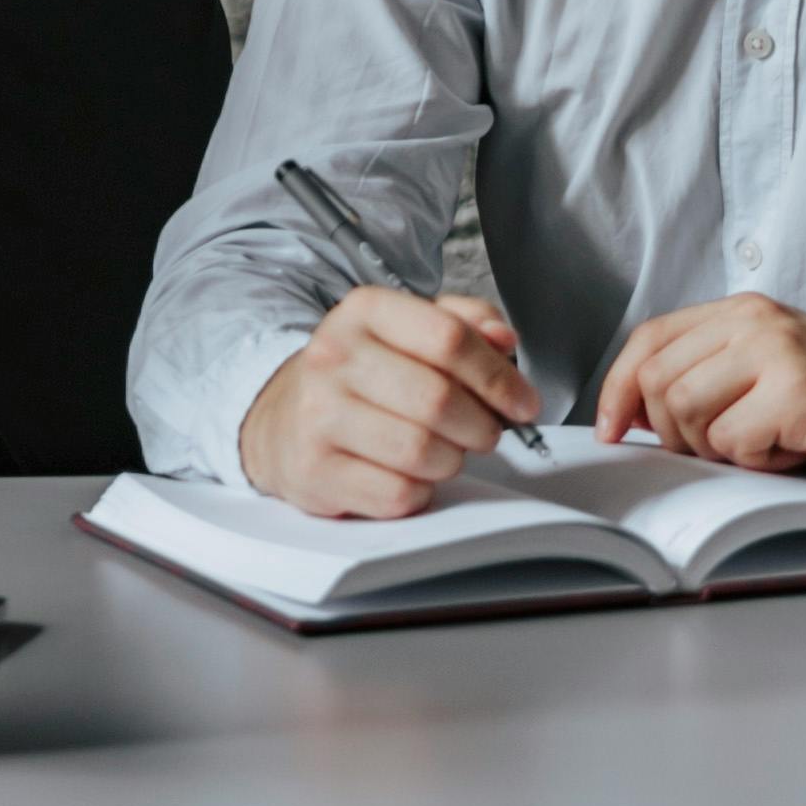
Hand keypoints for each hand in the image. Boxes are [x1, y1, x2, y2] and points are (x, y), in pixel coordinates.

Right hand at [240, 287, 539, 518]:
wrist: (283, 421)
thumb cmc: (361, 377)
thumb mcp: (406, 331)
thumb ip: (464, 324)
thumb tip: (504, 340)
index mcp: (364, 311)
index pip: (448, 338)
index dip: (499, 377)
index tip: (523, 402)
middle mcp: (333, 357)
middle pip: (438, 399)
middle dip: (482, 426)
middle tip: (486, 433)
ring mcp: (318, 415)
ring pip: (421, 451)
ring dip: (452, 460)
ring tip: (445, 451)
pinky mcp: (315, 471)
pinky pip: (397, 494)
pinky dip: (419, 492)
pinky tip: (409, 474)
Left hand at [594, 293, 805, 489]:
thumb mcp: (769, 372)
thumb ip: (708, 376)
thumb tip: (633, 413)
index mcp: (745, 311)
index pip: (650, 339)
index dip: (619, 388)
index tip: (612, 429)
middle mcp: (757, 322)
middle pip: (660, 380)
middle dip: (675, 431)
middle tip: (725, 447)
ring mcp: (776, 355)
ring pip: (688, 412)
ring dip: (720, 448)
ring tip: (768, 444)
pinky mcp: (796, 396)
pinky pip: (733, 442)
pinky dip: (758, 462)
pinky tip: (794, 452)